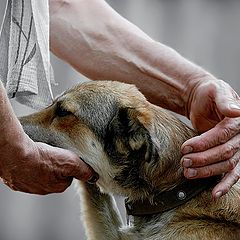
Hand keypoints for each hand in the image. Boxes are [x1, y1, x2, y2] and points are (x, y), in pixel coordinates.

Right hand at [0, 134, 96, 193]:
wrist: (18, 156)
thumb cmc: (45, 159)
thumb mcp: (72, 162)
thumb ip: (84, 170)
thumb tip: (94, 177)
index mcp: (58, 186)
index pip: (69, 176)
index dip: (68, 165)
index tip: (65, 157)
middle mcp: (44, 190)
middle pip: (55, 176)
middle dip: (55, 166)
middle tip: (52, 155)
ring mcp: (29, 186)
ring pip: (40, 175)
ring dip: (42, 167)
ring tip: (41, 156)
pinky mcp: (17, 180)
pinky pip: (27, 174)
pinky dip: (29, 167)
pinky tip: (30, 159)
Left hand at [181, 79, 239, 198]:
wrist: (203, 99)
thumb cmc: (209, 94)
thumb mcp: (216, 91)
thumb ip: (225, 100)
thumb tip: (237, 111)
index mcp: (238, 121)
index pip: (222, 135)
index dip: (203, 143)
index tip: (184, 147)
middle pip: (224, 153)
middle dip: (202, 159)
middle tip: (184, 162)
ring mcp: (237, 147)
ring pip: (226, 165)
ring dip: (207, 171)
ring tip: (188, 173)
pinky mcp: (230, 155)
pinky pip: (232, 172)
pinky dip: (225, 184)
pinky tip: (215, 193)